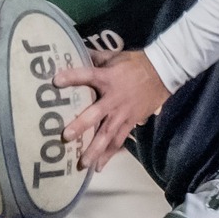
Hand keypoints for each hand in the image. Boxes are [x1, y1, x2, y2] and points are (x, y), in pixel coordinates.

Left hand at [56, 47, 168, 170]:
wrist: (162, 73)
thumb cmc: (134, 64)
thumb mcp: (114, 56)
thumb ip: (94, 57)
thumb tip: (73, 50)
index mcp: (107, 78)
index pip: (87, 76)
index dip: (72, 77)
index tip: (56, 81)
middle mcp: (114, 98)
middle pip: (96, 114)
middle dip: (81, 125)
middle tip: (66, 137)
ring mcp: (123, 113)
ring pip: (108, 134)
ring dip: (95, 149)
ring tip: (82, 163)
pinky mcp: (131, 122)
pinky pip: (119, 140)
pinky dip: (110, 154)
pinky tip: (98, 167)